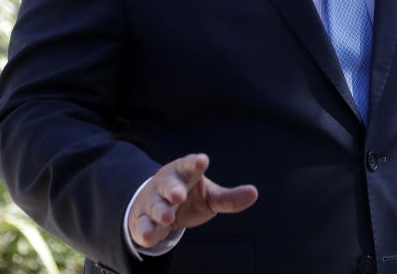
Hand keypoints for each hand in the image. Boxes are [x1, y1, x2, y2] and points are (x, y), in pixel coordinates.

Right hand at [128, 153, 257, 248]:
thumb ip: (229, 198)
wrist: (157, 209)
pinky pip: (142, 224)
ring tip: (167, 217)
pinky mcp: (142, 220)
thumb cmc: (190, 197)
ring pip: (154, 204)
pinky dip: (145, 230)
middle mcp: (166, 184)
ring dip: (160, 210)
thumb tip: (254, 193)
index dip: (194, 163)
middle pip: (168, 183)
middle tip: (178, 195)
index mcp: (184, 173)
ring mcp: (152, 201)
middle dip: (172, 188)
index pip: (188, 165)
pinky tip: (149, 235)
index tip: (202, 160)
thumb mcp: (210, 197)